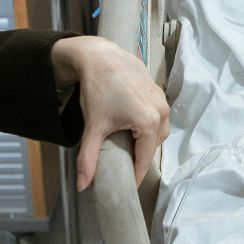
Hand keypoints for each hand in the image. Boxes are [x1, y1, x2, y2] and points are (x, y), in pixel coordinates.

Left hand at [55, 36, 169, 189]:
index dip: (135, 176)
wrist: (100, 56)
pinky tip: (133, 125)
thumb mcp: (93, 127)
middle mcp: (161, 112)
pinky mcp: (158, 91)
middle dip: (140, 157)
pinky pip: (158, 117)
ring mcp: (162, 100)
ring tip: (128, 145)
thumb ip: (88, 158)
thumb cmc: (98, 89)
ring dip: (146, 141)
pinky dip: (148, 125)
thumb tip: (82, 186)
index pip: (145, 160)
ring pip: (159, 131)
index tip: (126, 187)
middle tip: (124, 164)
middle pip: (153, 146)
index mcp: (149, 123)